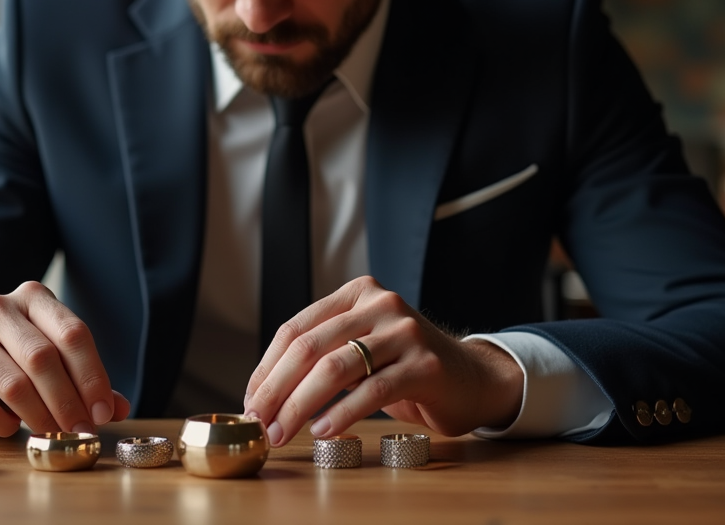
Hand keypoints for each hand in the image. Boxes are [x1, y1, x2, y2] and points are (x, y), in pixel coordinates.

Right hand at [0, 280, 130, 436]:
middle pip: (43, 359)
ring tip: (54, 433)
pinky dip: (5, 424)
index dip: (93, 377)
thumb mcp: (56, 354)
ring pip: (14, 385)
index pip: (72, 334)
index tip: (104, 412)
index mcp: (34, 296)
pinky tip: (14, 426)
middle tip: (81, 430)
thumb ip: (86, 378)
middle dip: (68, 402)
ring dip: (40, 417)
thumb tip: (118, 409)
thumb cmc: (20, 355)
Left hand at [242, 276, 522, 446]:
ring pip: (336, 368)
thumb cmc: (405, 367)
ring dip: (300, 405)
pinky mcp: (426, 364)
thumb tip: (265, 392)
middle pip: (310, 347)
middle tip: (260, 421)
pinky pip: (372, 390)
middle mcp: (380, 303)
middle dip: (277, 389)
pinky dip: (342, 413)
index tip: (251, 400)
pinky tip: (323, 431)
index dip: (268, 367)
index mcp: (357, 293)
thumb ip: (323, 355)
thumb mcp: (362, 347)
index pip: (296, 328)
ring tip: (283, 431)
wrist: (472, 378)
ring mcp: (405, 331)